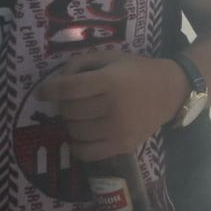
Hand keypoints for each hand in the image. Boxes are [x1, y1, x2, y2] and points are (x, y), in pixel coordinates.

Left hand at [37, 53, 186, 161]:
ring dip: (72, 123)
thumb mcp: (110, 57)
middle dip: (64, 105)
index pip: (68, 89)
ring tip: (81, 116)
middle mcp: (112, 106)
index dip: (49, 91)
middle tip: (72, 101)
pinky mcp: (122, 145)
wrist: (169, 91)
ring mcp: (117, 129)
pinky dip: (78, 145)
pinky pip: (87, 153)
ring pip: (75, 132)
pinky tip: (83, 135)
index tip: (41, 93)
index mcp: (109, 81)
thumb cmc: (136, 71)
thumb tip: (57, 81)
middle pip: (69, 111)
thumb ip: (81, 64)